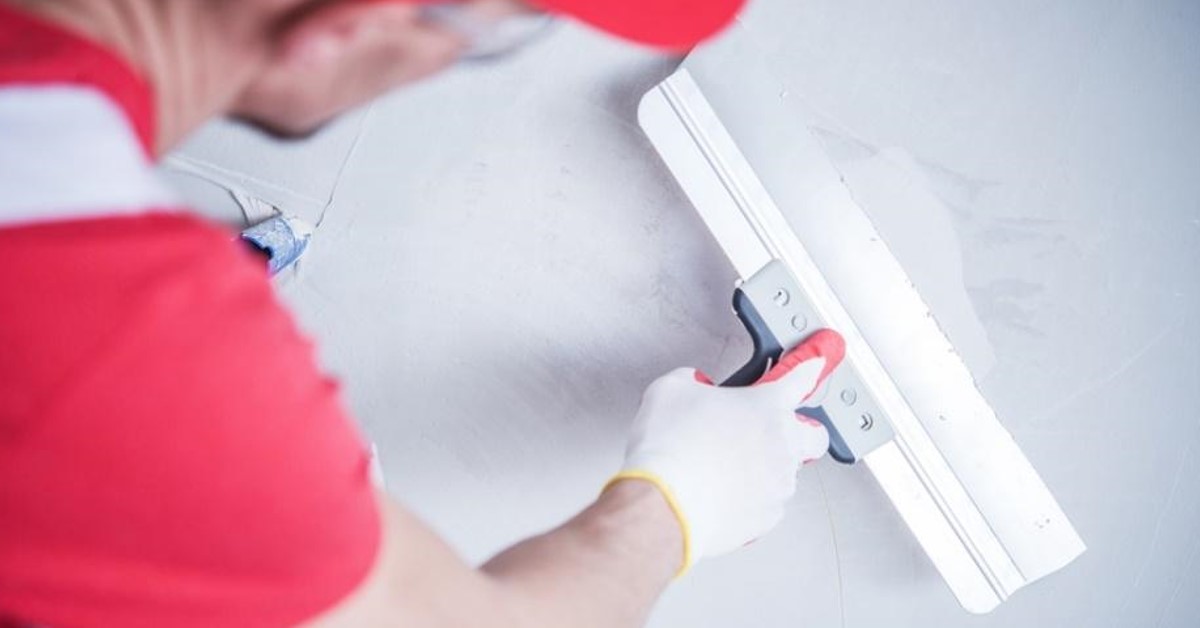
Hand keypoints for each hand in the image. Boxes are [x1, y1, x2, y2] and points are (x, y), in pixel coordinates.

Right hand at [610, 330, 844, 574]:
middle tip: (772, 427)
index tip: (818, 361)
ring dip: (766, 465)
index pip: (801, 377)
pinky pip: (767, 502)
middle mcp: (782, 444)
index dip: (810, 365)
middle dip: (801, 429)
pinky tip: (722, 491)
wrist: (663, 507)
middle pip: (815, 435)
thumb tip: (693, 386)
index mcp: (767, 405)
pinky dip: (750, 496)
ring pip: (788, 471)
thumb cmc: (671, 451)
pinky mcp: (766, 517)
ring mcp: (778, 484)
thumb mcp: (670, 390)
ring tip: (727, 465)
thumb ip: (691, 381)